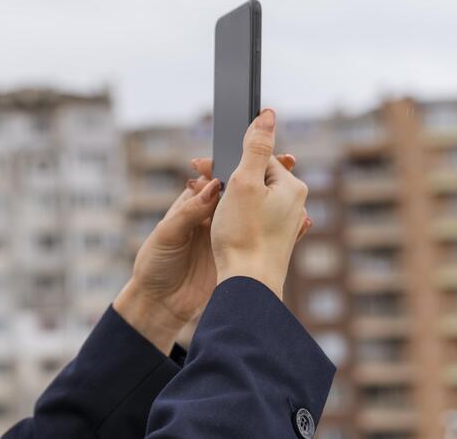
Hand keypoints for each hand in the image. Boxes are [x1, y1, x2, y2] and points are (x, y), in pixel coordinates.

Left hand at [113, 151, 298, 354]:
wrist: (160, 302)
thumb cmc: (156, 263)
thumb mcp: (168, 233)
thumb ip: (189, 211)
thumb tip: (213, 186)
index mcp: (192, 205)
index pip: (217, 178)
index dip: (235, 164)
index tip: (254, 153)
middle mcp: (212, 216)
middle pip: (242, 190)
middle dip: (263, 175)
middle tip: (287, 161)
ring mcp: (227, 235)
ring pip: (255, 211)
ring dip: (275, 198)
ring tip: (296, 186)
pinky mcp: (236, 254)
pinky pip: (261, 236)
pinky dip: (280, 228)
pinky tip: (301, 221)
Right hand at [210, 108, 310, 299]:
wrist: (247, 285)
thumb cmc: (243, 235)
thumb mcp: (245, 182)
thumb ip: (255, 146)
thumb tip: (268, 114)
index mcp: (292, 187)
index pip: (256, 157)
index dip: (226, 159)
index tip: (200, 166)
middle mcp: (295, 204)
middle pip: (254, 177)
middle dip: (225, 177)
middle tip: (197, 185)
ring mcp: (286, 225)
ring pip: (251, 199)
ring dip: (227, 198)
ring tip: (208, 210)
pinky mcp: (274, 242)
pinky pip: (252, 219)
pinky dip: (235, 217)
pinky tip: (222, 228)